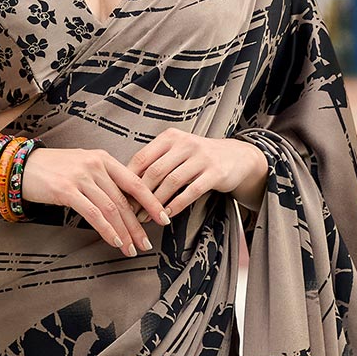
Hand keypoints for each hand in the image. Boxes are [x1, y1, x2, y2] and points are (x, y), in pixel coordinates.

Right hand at [16, 145, 169, 254]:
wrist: (22, 165)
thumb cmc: (53, 169)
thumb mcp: (83, 166)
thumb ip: (104, 179)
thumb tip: (123, 203)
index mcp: (104, 159)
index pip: (135, 182)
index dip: (152, 202)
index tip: (163, 219)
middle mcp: (95, 165)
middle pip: (124, 200)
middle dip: (138, 226)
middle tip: (146, 244)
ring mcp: (81, 177)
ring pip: (111, 209)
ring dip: (123, 233)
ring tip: (131, 249)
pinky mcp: (67, 190)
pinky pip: (93, 213)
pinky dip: (106, 230)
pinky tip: (113, 241)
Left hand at [127, 128, 269, 214]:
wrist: (236, 156)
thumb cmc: (198, 158)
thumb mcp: (177, 152)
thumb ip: (155, 162)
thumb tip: (126, 184)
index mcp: (170, 137)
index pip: (142, 158)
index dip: (128, 179)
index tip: (120, 197)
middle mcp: (185, 143)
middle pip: (155, 171)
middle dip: (140, 195)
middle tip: (130, 213)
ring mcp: (201, 157)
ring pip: (171, 182)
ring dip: (156, 203)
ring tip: (146, 218)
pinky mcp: (215, 172)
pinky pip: (191, 191)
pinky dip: (176, 205)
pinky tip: (167, 215)